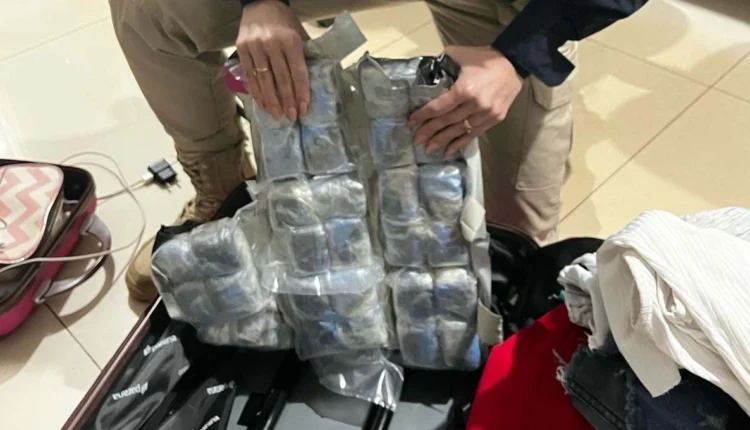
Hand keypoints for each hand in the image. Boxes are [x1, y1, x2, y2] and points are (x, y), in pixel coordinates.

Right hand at [236, 0, 309, 120]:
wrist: (260, 2)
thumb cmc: (284, 21)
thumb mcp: (299, 33)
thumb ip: (304, 56)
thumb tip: (311, 83)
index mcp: (290, 40)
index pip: (298, 73)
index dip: (302, 92)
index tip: (303, 109)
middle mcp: (271, 44)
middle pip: (281, 79)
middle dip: (287, 101)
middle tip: (291, 117)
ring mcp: (254, 47)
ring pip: (263, 80)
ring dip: (270, 101)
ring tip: (276, 114)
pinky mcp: (242, 49)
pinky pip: (250, 75)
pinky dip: (256, 91)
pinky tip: (262, 103)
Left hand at [409, 45, 522, 156]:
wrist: (514, 64)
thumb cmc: (484, 58)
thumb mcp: (460, 54)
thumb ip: (442, 62)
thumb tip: (425, 69)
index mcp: (464, 89)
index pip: (439, 107)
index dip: (423, 116)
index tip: (411, 123)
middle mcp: (475, 104)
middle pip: (447, 121)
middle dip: (429, 132)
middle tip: (417, 141)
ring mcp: (486, 114)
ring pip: (460, 130)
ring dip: (443, 141)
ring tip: (429, 149)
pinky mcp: (495, 119)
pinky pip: (475, 134)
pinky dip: (461, 143)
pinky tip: (449, 150)